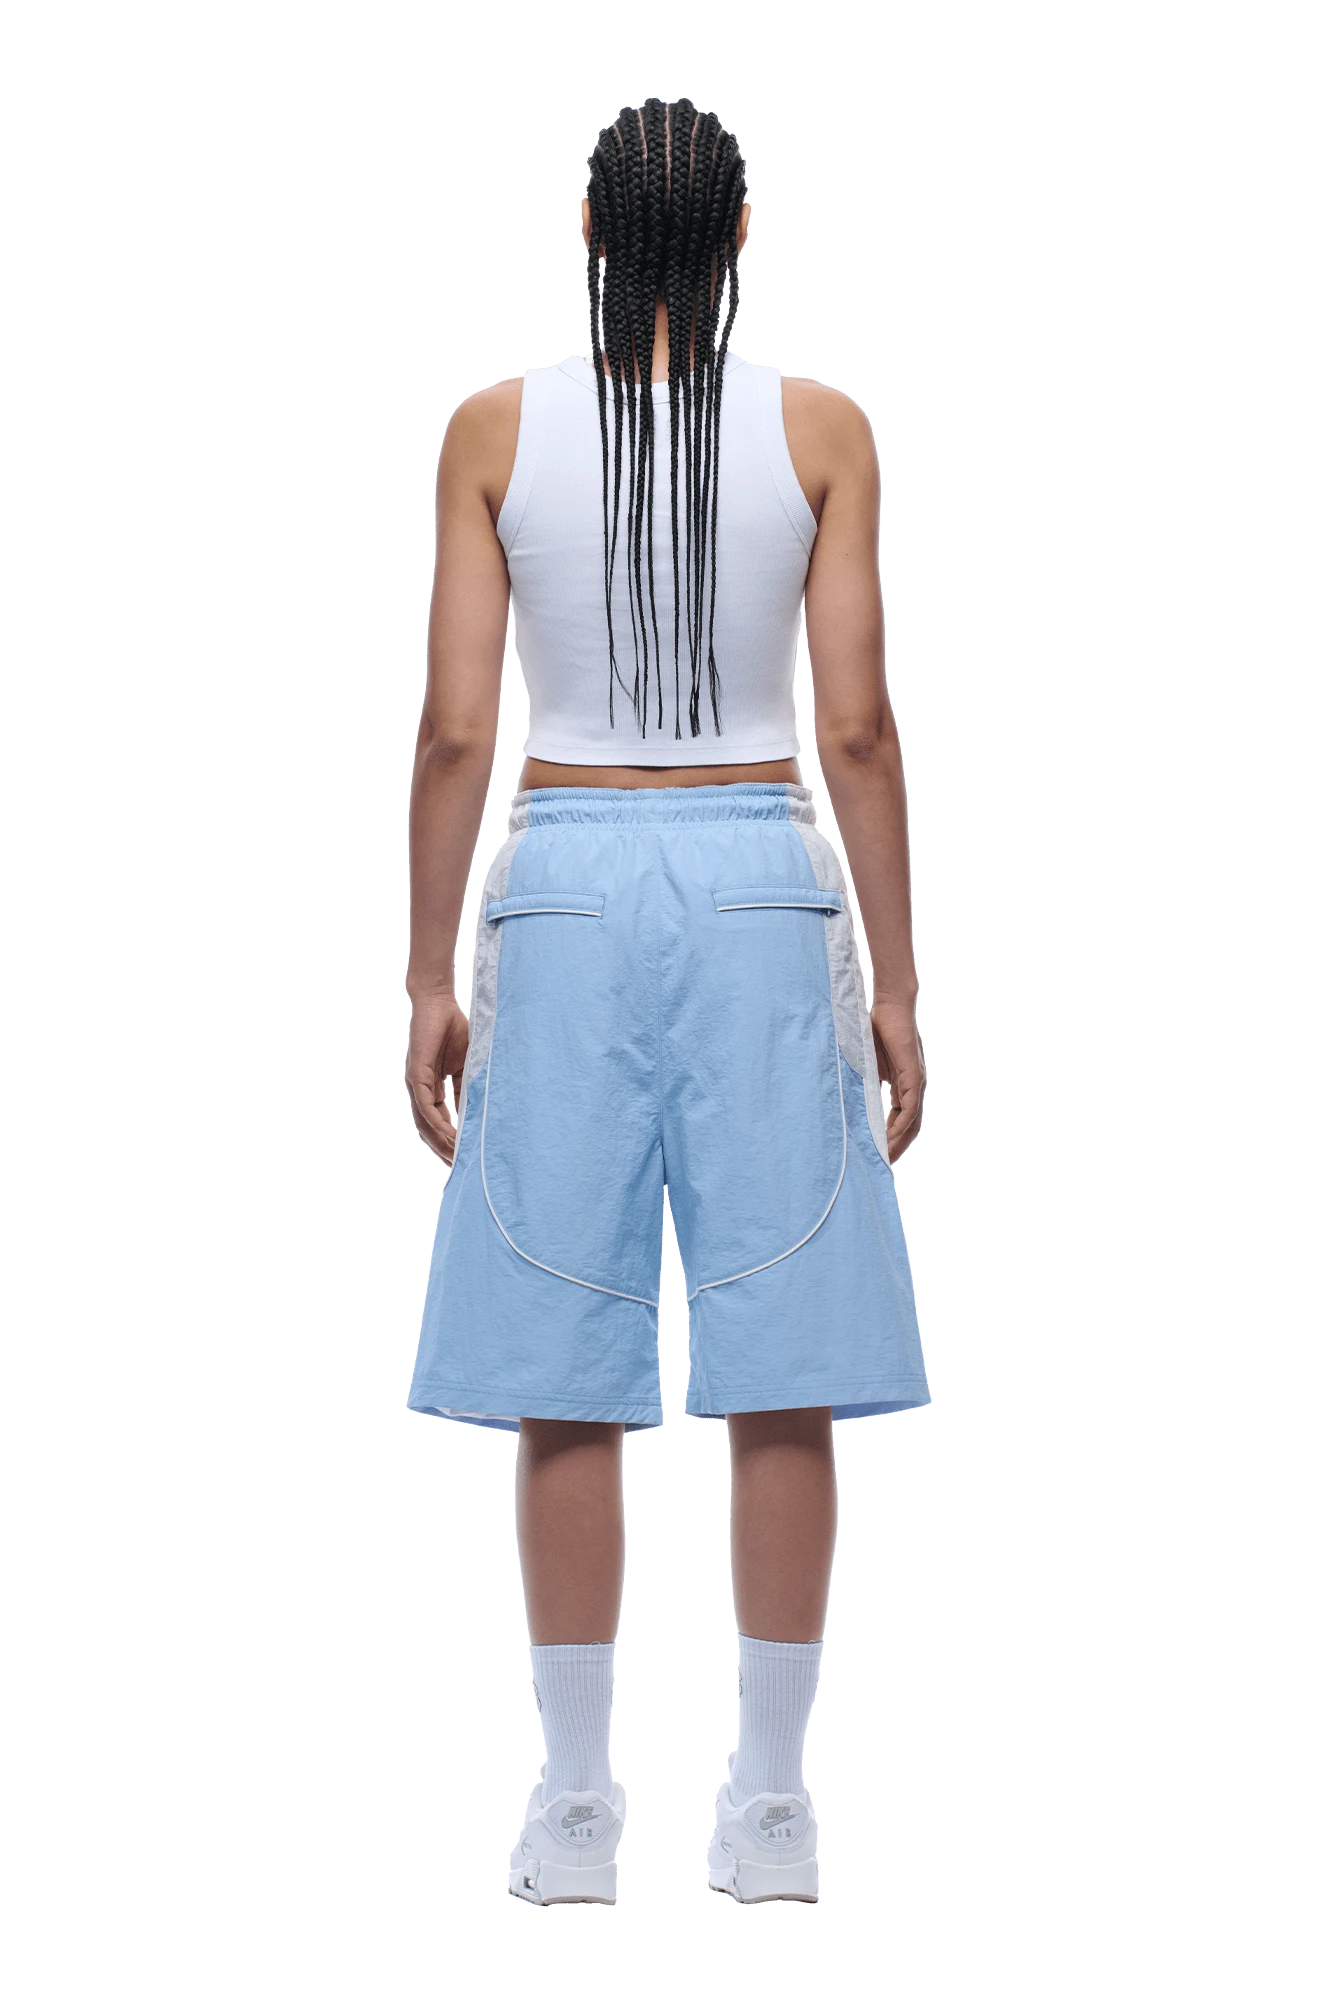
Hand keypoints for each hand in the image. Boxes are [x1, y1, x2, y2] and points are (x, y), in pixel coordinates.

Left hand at [406, 992, 469, 1166]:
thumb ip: (468, 1086)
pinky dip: (439, 1122)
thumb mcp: (467, 1064)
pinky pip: (427, 1105)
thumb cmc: (454, 1029)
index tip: (466, 1156)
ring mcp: (417, 1083)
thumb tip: (479, 1110)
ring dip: (442, 1141)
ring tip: (459, 1156)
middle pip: (430, 1128)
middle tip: (462, 1167)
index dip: (451, 1140)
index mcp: (432, 1088)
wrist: (439, 1003)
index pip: (439, 1121)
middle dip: (445, 1148)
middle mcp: (421, 1089)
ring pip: (426, 1122)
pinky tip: (451, 1135)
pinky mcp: (417, 1074)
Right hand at [870, 1002, 924, 1163]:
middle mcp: (913, 1086)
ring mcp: (916, 1082)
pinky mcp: (914, 1075)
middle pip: (908, 1125)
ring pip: (911, 1121)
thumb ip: (867, 1081)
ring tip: (884, 1158)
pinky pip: (909, 1108)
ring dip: (897, 1141)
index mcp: (902, 1084)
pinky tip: (889, 1138)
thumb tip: (853, 1096)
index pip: (900, 1117)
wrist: (888, 1006)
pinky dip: (900, 1125)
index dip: (890, 1136)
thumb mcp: (868, 1063)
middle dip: (895, 1146)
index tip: (877, 1152)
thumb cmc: (877, 1029)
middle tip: (881, 1165)